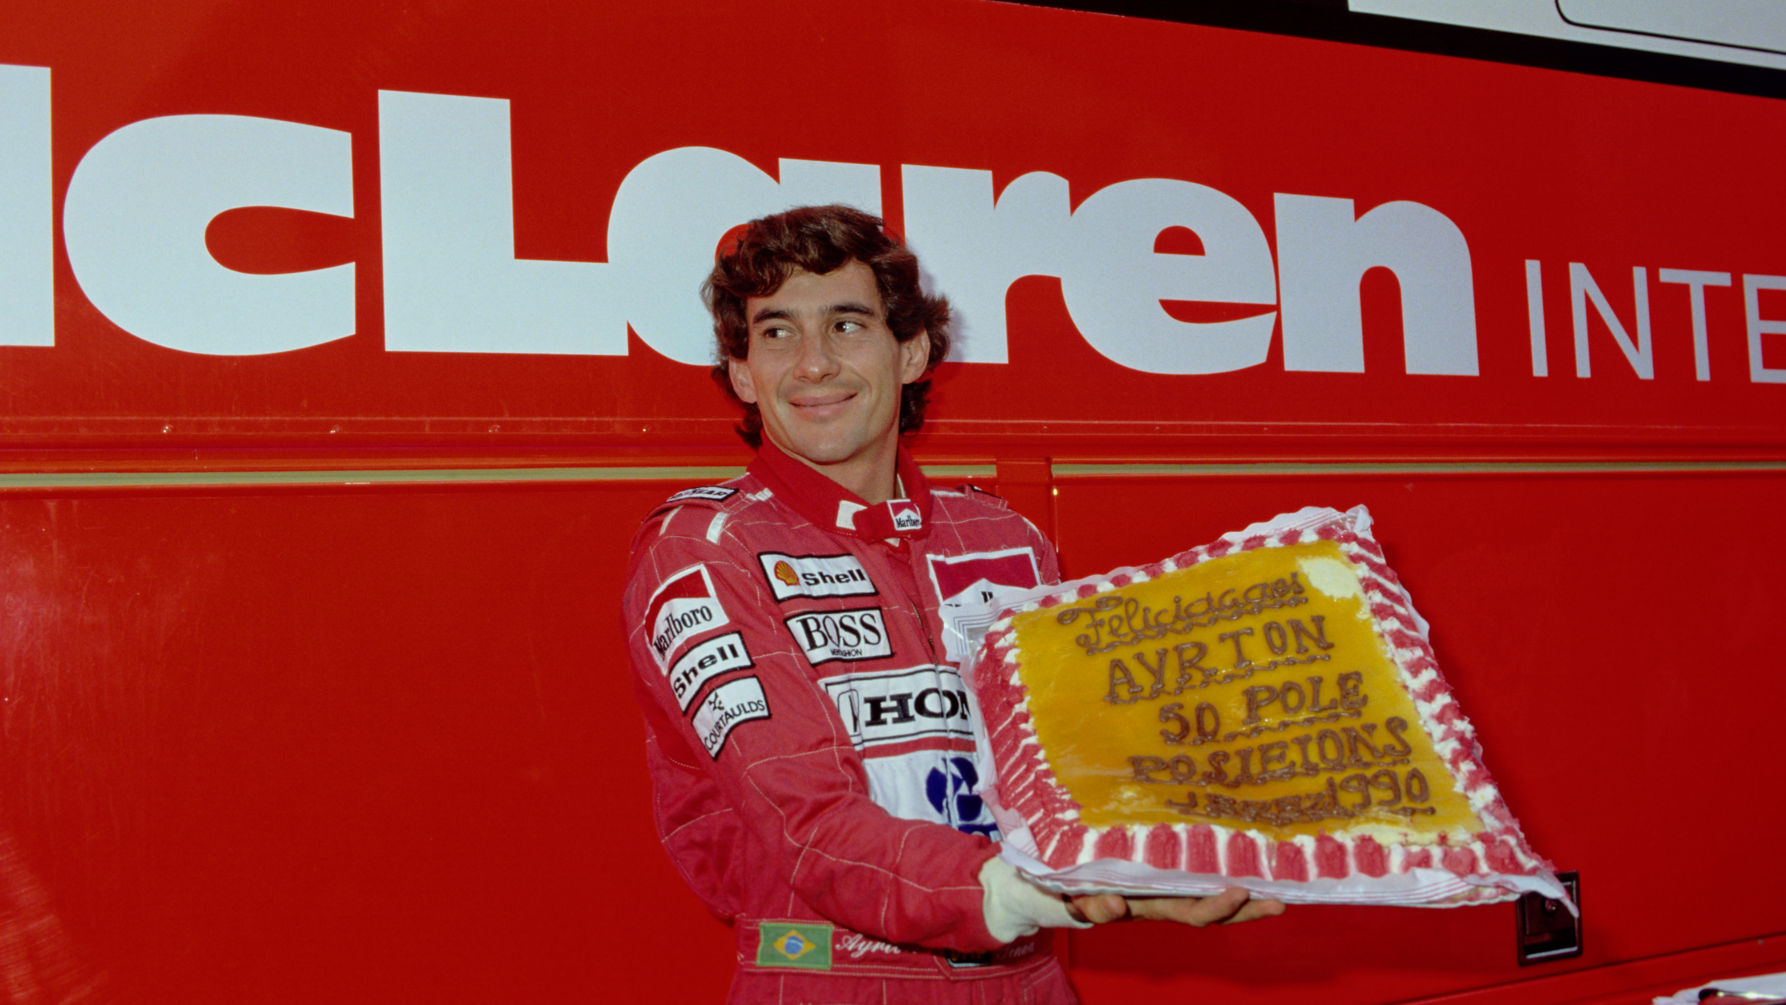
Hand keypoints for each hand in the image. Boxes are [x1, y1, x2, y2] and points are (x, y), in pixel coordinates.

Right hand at [1067, 886, 1285, 926]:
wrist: (1083, 890)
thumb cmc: (1089, 894)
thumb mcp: (1089, 902)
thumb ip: (1099, 907)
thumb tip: (1117, 905)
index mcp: (1159, 907)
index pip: (1196, 911)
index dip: (1219, 906)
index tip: (1240, 892)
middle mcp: (1176, 901)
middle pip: (1219, 911)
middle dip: (1248, 910)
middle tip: (1279, 902)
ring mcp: (1178, 891)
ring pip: (1218, 898)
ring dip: (1247, 900)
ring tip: (1277, 894)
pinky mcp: (1178, 876)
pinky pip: (1209, 881)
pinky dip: (1234, 882)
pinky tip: (1256, 872)